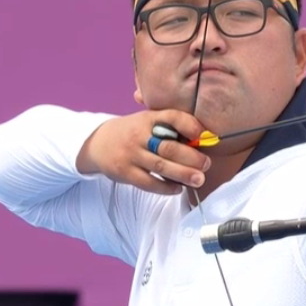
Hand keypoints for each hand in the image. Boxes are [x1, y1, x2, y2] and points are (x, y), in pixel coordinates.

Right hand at [76, 109, 211, 194]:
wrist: (98, 142)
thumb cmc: (134, 132)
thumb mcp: (147, 121)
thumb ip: (169, 127)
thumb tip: (201, 137)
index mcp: (149, 118)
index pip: (172, 117)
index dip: (190, 125)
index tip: (205, 135)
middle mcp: (139, 135)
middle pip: (169, 147)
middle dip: (192, 157)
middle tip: (206, 164)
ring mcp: (131, 154)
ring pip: (161, 166)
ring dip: (183, 174)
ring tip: (199, 179)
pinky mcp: (125, 172)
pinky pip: (148, 183)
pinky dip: (165, 187)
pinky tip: (178, 188)